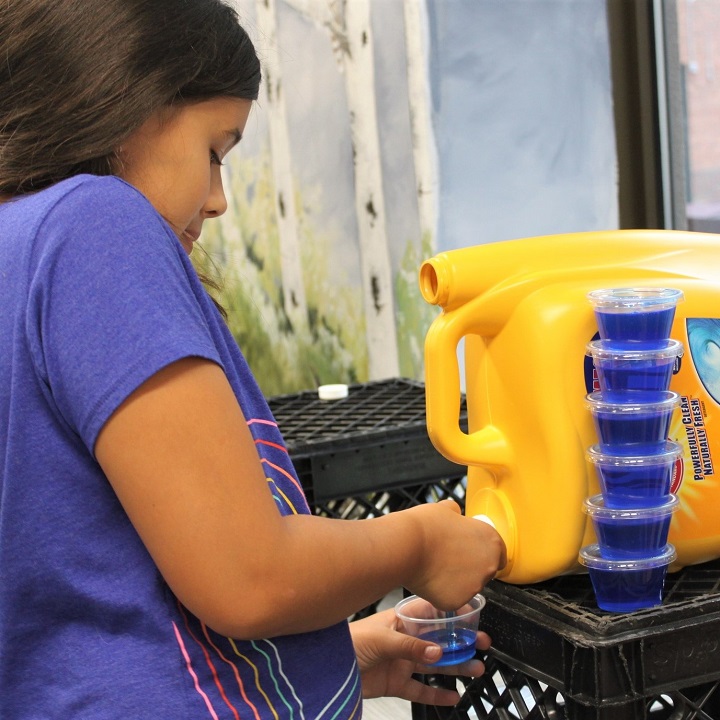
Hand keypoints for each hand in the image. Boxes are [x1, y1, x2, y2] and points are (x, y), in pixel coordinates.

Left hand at [349, 607, 490, 704]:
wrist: (328, 668)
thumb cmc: (348, 642)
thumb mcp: (381, 640)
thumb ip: (410, 646)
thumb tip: (436, 651)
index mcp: (400, 620)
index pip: (430, 612)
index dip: (450, 612)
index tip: (470, 614)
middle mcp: (403, 639)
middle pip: (438, 639)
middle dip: (460, 641)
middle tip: (481, 643)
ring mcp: (400, 661)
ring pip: (434, 664)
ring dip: (456, 666)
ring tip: (476, 668)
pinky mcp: (395, 683)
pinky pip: (421, 688)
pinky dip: (437, 693)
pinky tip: (452, 695)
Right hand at [403, 500, 506, 609]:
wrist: (407, 546)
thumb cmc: (426, 526)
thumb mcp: (446, 509)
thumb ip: (457, 514)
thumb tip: (454, 513)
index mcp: (491, 541)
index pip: (499, 553)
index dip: (482, 553)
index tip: (469, 552)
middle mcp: (489, 565)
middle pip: (484, 572)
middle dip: (469, 568)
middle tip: (448, 559)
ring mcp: (475, 586)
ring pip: (468, 587)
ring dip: (456, 581)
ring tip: (435, 567)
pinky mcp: (458, 602)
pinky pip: (452, 598)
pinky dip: (442, 592)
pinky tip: (429, 579)